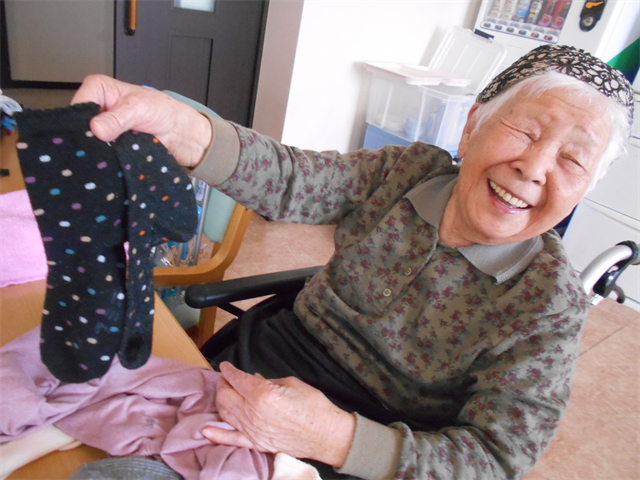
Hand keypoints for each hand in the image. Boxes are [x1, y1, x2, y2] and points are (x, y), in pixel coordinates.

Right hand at [71, 74, 211, 167]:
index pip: (78, 104)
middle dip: (85, 139)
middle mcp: (96, 108)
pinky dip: (104, 161)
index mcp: (99, 89)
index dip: (79, 121)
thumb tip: (97, 129)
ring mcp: (101, 130)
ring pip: (88, 143)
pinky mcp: (109, 147)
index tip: (88, 135)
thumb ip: (118, 119)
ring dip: (95, 153)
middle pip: (79, 126)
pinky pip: (101, 155)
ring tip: (99, 162)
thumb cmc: (163, 111)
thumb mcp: (140, 109)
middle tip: (92, 153)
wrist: (181, 133)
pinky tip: (106, 168)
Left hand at [203, 362, 355, 466]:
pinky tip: (206, 429)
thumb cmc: (314, 406)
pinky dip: (217, 434)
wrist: (326, 434)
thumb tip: (254, 380)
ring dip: (220, 401)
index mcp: (264, 394)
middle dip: (222, 384)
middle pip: (226, 395)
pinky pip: (231, 439)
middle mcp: (254, 413)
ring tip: (223, 393)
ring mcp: (254, 430)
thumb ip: (268, 382)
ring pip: (225, 413)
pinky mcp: (257, 443)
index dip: (228, 370)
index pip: (237, 379)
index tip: (226, 366)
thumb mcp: (291, 383)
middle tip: (226, 378)